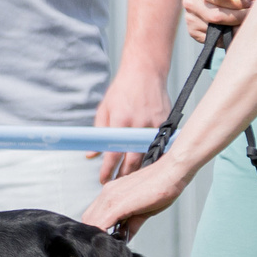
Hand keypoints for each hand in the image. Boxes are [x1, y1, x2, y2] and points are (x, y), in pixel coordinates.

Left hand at [78, 154, 192, 240]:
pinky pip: (102, 223)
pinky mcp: (118, 204)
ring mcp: (111, 197)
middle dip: (96, 234)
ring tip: (112, 244)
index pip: (93, 215)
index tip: (104, 239)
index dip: (96, 229)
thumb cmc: (161, 185)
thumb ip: (131, 224)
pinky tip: (112, 241)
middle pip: (89, 219)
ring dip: (99, 235)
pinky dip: (104, 235)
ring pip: (92, 222)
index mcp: (112, 192)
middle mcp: (108, 193)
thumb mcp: (143, 210)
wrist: (171, 172)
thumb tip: (125, 236)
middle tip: (107, 244)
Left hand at [92, 68, 169, 183]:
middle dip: (123, 175)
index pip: (113, 153)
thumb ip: (98, 132)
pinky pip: (159, 146)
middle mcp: (137, 124)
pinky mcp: (165, 123)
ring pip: (147, 156)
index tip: (103, 180)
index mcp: (120, 120)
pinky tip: (147, 165)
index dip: (107, 170)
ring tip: (130, 179)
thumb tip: (91, 155)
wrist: (145, 72)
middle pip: (132, 160)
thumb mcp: (105, 108)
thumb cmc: (123, 89)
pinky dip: (153, 157)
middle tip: (116, 184)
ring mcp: (153, 124)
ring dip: (138, 170)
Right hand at [183, 0, 253, 43]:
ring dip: (237, 28)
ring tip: (248, 21)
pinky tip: (239, 29)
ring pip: (217, 30)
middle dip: (239, 16)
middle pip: (217, 17)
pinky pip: (215, 40)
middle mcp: (190, 4)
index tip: (250, 2)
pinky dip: (230, 36)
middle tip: (252, 13)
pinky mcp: (194, 33)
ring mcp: (191, 20)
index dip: (238, 2)